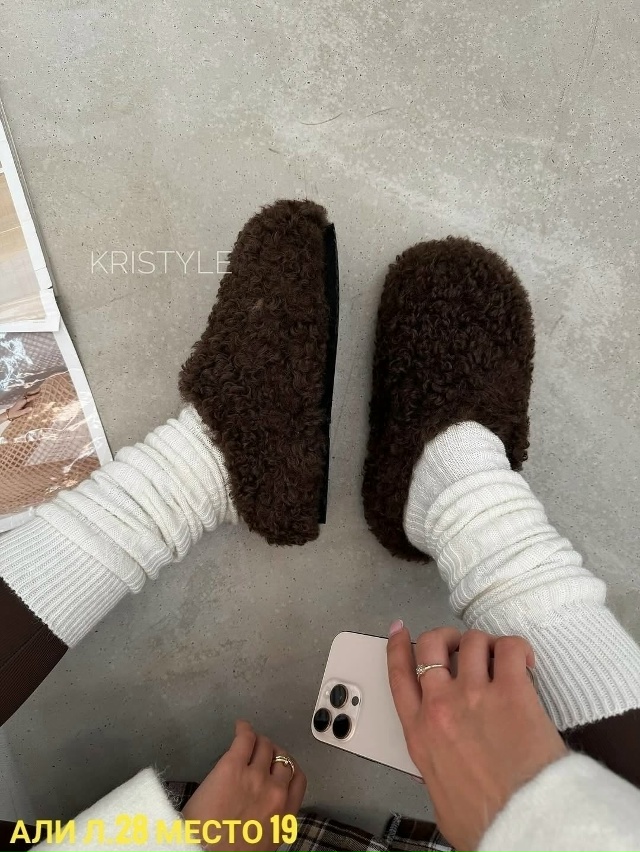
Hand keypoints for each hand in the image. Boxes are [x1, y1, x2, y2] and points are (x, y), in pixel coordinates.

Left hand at [0, 390, 39, 423]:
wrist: (9, 413)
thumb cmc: (14, 413)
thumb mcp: (20, 413)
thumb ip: (25, 410)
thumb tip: (31, 408)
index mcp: (22, 402)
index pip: (29, 398)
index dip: (34, 396)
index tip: (39, 394)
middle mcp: (21, 399)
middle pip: (28, 393)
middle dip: (34, 391)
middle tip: (40, 389)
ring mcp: (21, 399)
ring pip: (27, 393)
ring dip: (32, 391)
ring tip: (38, 390)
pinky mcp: (21, 400)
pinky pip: (26, 395)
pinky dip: (30, 393)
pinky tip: (33, 393)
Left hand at [182, 721, 305, 851]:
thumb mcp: (263, 844)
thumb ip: (271, 822)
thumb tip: (266, 811)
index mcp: (284, 816)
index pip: (298, 780)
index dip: (289, 767)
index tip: (280, 765)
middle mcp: (275, 792)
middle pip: (283, 759)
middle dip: (274, 753)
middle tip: (263, 752)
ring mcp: (255, 776)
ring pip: (265, 746)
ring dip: (259, 741)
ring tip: (251, 739)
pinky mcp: (233, 766)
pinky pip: (245, 739)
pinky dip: (244, 729)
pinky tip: (240, 727)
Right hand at [387, 625, 567, 851]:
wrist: (526, 826)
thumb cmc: (488, 822)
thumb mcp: (439, 797)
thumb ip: (434, 769)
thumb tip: (442, 768)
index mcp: (420, 733)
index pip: (399, 675)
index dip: (398, 646)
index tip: (400, 631)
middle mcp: (441, 706)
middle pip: (431, 645)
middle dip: (444, 637)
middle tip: (459, 644)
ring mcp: (475, 694)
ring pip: (471, 641)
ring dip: (484, 644)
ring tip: (498, 658)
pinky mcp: (512, 690)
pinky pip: (510, 648)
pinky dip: (516, 647)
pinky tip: (524, 662)